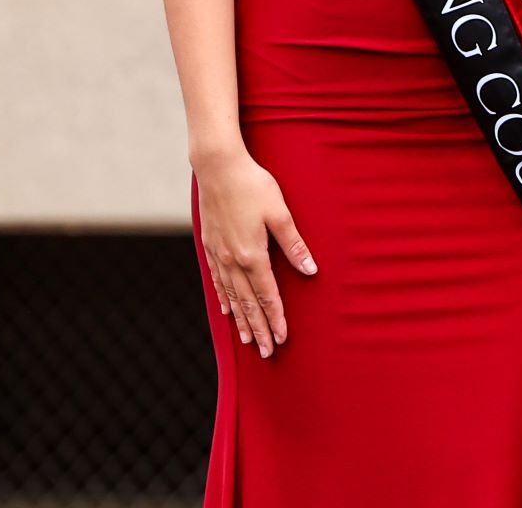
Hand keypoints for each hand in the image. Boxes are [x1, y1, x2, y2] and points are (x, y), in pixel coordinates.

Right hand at [193, 145, 316, 357]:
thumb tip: (311, 270)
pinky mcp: (210, 246)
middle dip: (260, 328)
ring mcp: (219, 255)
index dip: (276, 318)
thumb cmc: (254, 186)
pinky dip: (224, 299)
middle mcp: (233, 260)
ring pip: (231, 296)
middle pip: (248, 302)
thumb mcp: (280, 213)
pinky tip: (227, 310)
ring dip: (242, 319)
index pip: (267, 295)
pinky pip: (218, 281)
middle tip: (268, 352)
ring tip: (249, 341)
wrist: (218, 168)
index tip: (282, 338)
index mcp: (253, 255)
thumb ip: (294, 244)